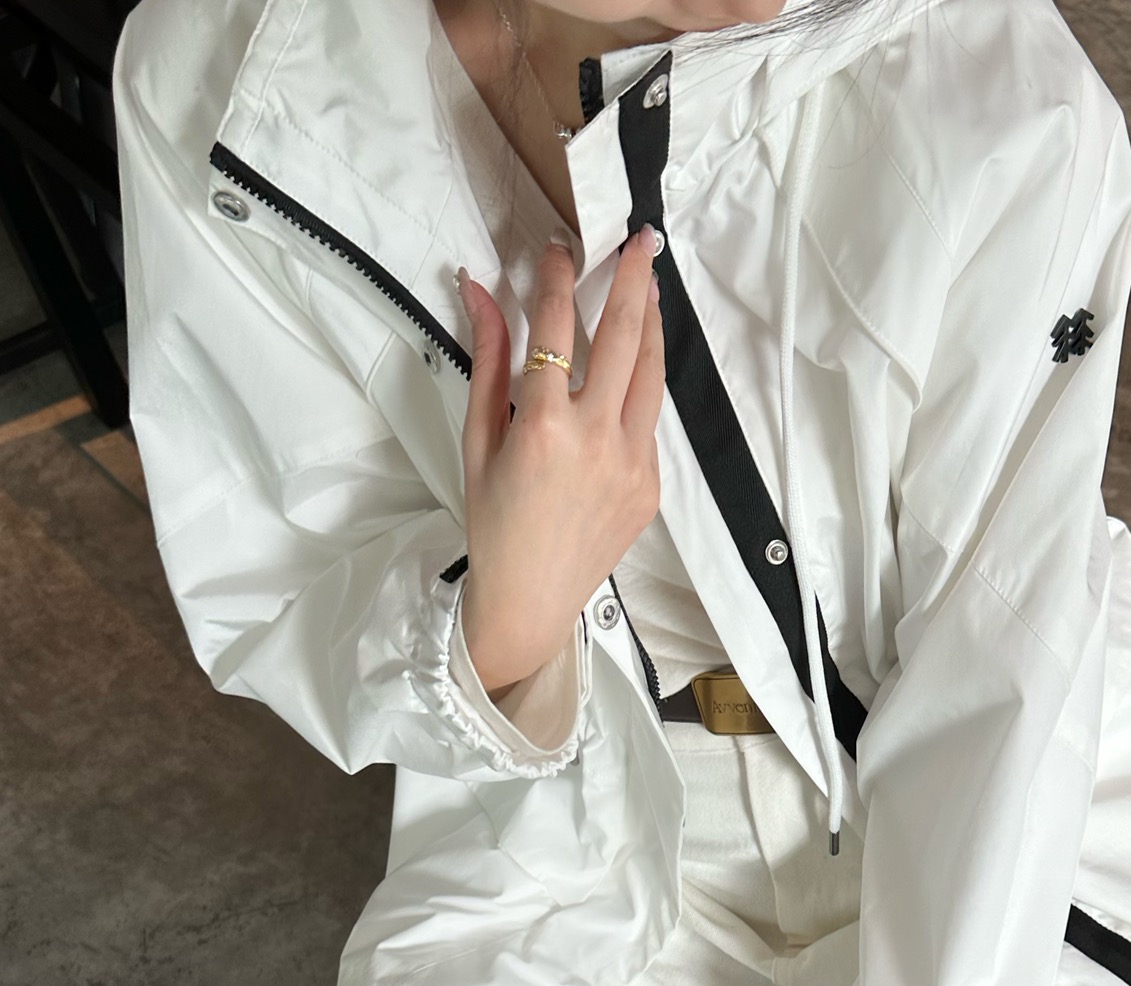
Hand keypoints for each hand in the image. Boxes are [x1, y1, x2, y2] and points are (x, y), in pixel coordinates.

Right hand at [455, 229, 664, 695]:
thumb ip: (487, 360)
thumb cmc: (494, 526)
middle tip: (639, 241)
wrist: (531, 600)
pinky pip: (649, 422)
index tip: (560, 248)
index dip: (557, 277)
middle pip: (624, 337)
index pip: (555, 326)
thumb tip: (478, 289)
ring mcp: (631, 463)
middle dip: (632, 280)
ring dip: (652, 325)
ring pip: (652, 375)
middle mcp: (596, 439)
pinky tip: (634, 368)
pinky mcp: (650, 485)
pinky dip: (641, 388)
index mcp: (544, 426)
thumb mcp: (478, 441)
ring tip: (650, 288)